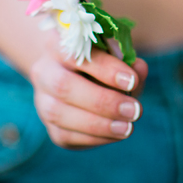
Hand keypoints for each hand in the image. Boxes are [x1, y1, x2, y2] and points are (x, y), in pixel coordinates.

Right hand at [30, 34, 147, 149]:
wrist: (71, 76)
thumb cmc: (99, 62)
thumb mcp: (113, 55)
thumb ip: (127, 61)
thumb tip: (139, 69)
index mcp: (58, 45)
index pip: (77, 54)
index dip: (105, 68)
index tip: (132, 80)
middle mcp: (44, 71)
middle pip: (64, 86)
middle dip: (103, 101)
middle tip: (134, 110)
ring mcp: (42, 101)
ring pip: (60, 114)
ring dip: (98, 125)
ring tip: (127, 128)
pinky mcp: (49, 127)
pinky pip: (65, 136)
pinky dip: (94, 138)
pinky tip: (116, 134)